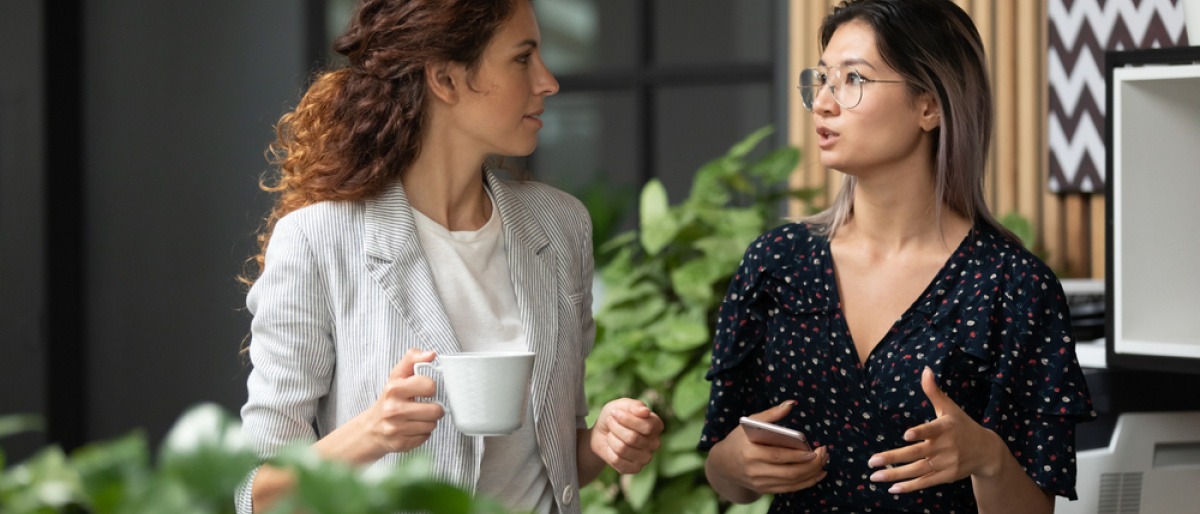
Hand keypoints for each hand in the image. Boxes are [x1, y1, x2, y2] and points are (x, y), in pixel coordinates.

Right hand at [360, 349, 444, 456]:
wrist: (372, 427)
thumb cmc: (390, 399)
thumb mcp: (397, 375)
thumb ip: (413, 359)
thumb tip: (431, 354)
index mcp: (394, 389)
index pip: (429, 386)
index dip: (430, 388)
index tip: (425, 390)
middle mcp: (393, 409)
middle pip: (435, 410)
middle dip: (434, 408)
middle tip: (425, 406)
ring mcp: (396, 428)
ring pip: (432, 425)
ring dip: (429, 421)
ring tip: (418, 417)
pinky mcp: (401, 444)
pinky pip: (426, 437)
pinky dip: (423, 433)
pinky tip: (412, 428)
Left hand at [589, 398, 663, 473]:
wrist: (602, 433)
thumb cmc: (615, 417)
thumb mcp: (621, 405)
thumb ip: (634, 406)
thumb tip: (645, 412)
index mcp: (656, 425)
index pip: (647, 426)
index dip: (627, 419)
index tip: (615, 413)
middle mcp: (655, 443)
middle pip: (633, 438)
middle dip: (615, 428)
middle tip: (610, 422)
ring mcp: (646, 458)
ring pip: (623, 449)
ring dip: (611, 438)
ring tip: (610, 434)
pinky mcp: (635, 469)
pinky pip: (617, 461)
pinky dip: (609, 451)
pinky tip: (611, 447)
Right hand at [714, 401, 827, 493]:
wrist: (723, 464)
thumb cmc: (739, 439)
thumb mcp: (750, 422)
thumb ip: (771, 414)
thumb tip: (791, 403)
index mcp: (750, 452)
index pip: (778, 456)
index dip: (798, 456)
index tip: (814, 450)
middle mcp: (755, 471)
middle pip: (789, 472)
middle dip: (811, 465)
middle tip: (824, 454)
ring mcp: (760, 483)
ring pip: (792, 482)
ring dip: (812, 474)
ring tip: (823, 462)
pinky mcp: (765, 490)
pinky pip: (790, 489)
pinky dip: (806, 483)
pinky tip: (817, 474)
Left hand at [867, 367, 1004, 493]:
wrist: (986, 451)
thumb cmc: (963, 425)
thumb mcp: (950, 408)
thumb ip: (934, 391)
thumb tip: (925, 369)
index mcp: (945, 428)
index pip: (931, 430)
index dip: (920, 432)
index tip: (906, 435)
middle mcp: (945, 447)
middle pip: (916, 454)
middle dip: (893, 458)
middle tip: (872, 461)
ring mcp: (946, 463)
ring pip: (917, 470)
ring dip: (895, 475)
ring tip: (875, 476)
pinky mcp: (946, 476)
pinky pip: (925, 482)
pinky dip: (909, 487)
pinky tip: (892, 488)